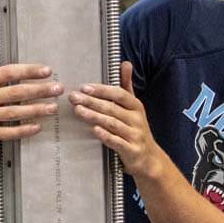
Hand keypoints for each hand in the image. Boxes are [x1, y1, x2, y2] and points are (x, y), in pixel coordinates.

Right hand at [0, 25, 62, 146]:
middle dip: (38, 91)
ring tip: (53, 108)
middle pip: (13, 93)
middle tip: (58, 89)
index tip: (47, 71)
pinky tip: (38, 127)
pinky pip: (5, 133)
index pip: (7, 73)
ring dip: (35, 111)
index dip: (28, 71)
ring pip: (11, 113)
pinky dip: (22, 131)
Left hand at [70, 62, 160, 178]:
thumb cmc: (135, 130)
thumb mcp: (134, 107)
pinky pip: (118, 142)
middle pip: (113, 108)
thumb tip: (125, 63)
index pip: (120, 94)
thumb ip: (127, 86)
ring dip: (95, 116)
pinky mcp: (132, 150)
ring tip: (78, 111)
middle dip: (92, 102)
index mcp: (136, 107)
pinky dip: (106, 136)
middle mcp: (137, 120)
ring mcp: (135, 136)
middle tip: (73, 98)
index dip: (102, 90)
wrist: (149, 159)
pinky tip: (95, 130)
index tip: (84, 87)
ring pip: (113, 124)